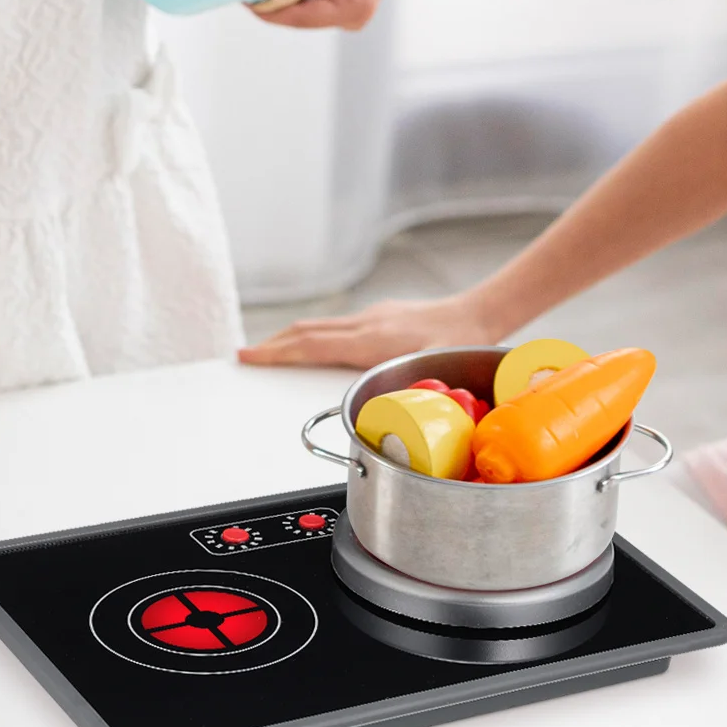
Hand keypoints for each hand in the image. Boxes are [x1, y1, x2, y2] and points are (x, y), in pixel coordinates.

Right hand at [239, 292, 496, 369]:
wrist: (478, 314)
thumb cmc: (459, 345)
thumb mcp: (426, 373)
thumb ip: (397, 391)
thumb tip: (371, 412)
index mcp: (369, 340)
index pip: (309, 345)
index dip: (274, 353)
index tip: (248, 358)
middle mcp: (365, 323)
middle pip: (306, 331)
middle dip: (273, 344)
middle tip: (247, 356)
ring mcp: (372, 316)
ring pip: (320, 326)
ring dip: (292, 339)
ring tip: (273, 352)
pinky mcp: (381, 315)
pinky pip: (337, 325)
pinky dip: (316, 335)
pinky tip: (318, 345)